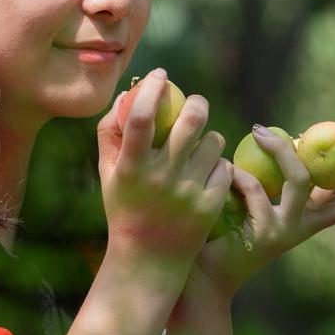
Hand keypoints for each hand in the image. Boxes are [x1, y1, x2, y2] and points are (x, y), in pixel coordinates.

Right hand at [96, 69, 234, 278]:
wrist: (148, 260)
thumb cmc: (125, 208)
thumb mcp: (109, 174)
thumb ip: (110, 133)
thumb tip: (128, 94)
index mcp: (131, 168)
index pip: (140, 117)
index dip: (152, 88)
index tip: (160, 74)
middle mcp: (160, 178)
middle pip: (191, 120)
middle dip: (197, 103)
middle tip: (194, 104)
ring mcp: (188, 192)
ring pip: (214, 141)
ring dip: (209, 137)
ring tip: (199, 148)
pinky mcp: (210, 205)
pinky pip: (225, 166)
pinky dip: (218, 165)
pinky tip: (206, 173)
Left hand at [192, 127, 334, 299]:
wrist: (207, 274)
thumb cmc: (228, 230)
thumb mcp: (258, 202)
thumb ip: (276, 180)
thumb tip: (290, 137)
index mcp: (310, 219)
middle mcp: (306, 227)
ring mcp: (288, 231)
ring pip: (299, 179)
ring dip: (280, 149)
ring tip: (258, 131)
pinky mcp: (265, 232)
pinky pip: (255, 187)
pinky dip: (238, 172)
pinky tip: (223, 168)